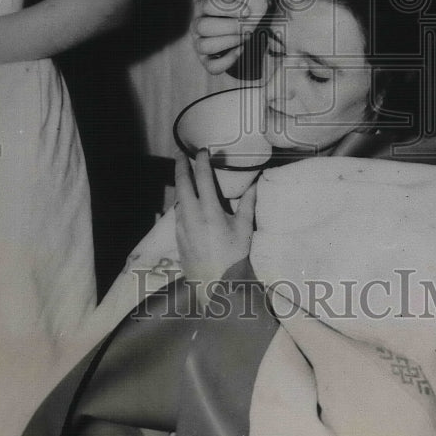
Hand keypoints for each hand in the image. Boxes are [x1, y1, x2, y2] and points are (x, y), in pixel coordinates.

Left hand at [174, 149, 257, 307]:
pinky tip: (186, 201)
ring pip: (178, 198)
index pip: (202, 177)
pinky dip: (181, 201)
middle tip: (180, 153)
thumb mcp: (244, 228)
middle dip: (180, 165)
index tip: (203, 150)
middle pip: (182, 183)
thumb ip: (249, 203)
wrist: (216, 285)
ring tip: (184, 174)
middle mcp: (192, 215)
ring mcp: (182, 226)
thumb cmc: (234, 256)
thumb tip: (256, 182)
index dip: (201, 160)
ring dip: (180, 184)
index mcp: (210, 211)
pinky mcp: (178, 237)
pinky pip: (178, 213)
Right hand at [191, 0, 268, 74]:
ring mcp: (199, 44)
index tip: (248, 12)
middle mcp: (196, 25)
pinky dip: (228, 60)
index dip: (230, 8)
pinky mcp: (207, 60)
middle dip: (231, 27)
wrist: (241, 25)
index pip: (209, 5)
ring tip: (246, 37)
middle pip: (203, 26)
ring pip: (204, 46)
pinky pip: (212, 66)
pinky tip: (241, 49)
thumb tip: (263, 4)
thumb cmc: (240, 11)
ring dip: (230, 42)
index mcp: (202, 6)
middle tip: (248, 27)